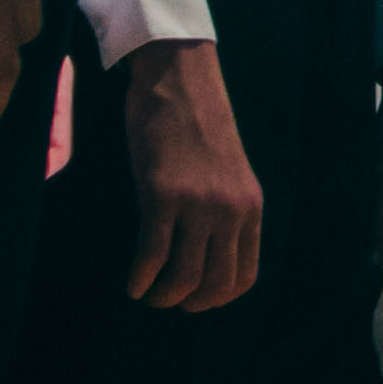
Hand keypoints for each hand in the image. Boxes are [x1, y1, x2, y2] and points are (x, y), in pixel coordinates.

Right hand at [121, 38, 264, 310]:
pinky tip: (132, 284)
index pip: (245, 274)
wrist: (181, 80)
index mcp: (250, 206)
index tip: (195, 299)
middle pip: (216, 283)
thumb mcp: (229, 172)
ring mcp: (198, 203)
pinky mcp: (163, 194)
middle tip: (166, 301)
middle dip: (189, 304)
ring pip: (185, 277)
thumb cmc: (198, 126)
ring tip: (147, 295)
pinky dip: (141, 278)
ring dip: (163, 297)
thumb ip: (227, 210)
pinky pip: (153, 255)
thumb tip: (209, 254)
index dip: (218, 297)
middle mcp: (231, 209)